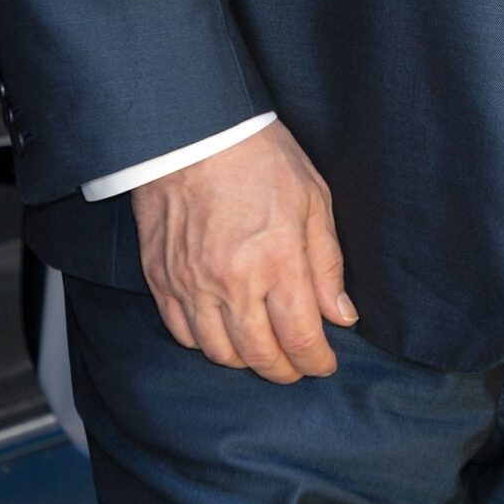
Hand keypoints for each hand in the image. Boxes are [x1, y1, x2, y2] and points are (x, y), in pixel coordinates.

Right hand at [131, 120, 357, 382]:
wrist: (192, 132)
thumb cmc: (260, 157)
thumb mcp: (313, 199)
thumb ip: (327, 264)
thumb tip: (342, 315)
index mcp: (278, 260)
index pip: (300, 337)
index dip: (316, 361)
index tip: (325, 364)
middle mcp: (233, 281)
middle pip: (260, 355)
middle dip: (285, 371)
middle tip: (298, 366)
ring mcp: (191, 284)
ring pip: (219, 352)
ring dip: (246, 361)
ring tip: (264, 350)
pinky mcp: (161, 280)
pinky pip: (183, 333)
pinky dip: (206, 343)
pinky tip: (224, 332)